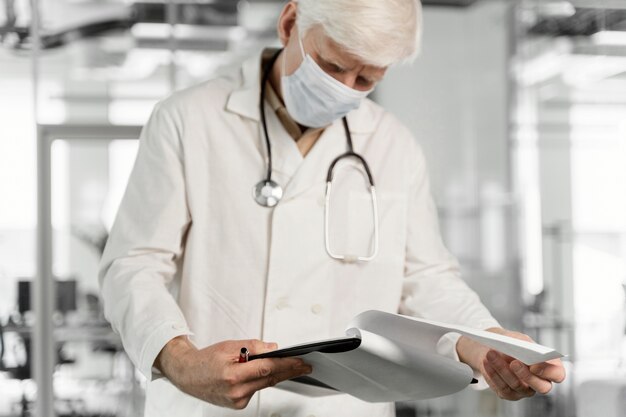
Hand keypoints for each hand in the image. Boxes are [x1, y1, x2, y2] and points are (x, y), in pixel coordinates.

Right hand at [154, 336, 311, 408]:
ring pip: (264, 384)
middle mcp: (236, 391)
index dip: (286, 364)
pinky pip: (256, 389)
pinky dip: (262, 380)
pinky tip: (264, 373)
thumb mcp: (228, 346)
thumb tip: (273, 348)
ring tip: (291, 366)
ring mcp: (237, 400)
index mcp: (233, 375)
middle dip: (289, 371)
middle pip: (270, 379)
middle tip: (305, 365)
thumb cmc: (206, 360)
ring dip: (277, 375)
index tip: (300, 361)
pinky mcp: (238, 404)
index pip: (267, 368)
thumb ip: (253, 346)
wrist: (188, 375)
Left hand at [457, 328, 565, 400]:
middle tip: (514, 362)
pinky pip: (502, 388)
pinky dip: (493, 374)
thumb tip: (525, 351)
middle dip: (526, 375)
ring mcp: (525, 390)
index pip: (557, 375)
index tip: (535, 364)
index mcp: (548, 367)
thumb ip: (525, 345)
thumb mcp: (520, 339)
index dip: (549, 372)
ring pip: (517, 386)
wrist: (494, 347)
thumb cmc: (512, 343)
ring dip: (502, 369)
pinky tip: (487, 362)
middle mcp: (539, 382)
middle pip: (541, 387)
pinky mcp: (509, 394)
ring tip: (491, 354)